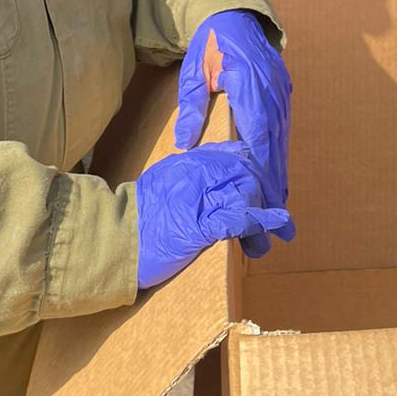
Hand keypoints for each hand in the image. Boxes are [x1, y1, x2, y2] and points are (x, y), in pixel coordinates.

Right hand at [135, 142, 293, 289]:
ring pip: (246, 194)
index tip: (267, 185)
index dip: (254, 170)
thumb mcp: (163, 181)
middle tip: (279, 213)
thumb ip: (190, 174)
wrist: (114, 240)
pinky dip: (258, 222)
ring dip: (267, 214)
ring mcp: (199, 197)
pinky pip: (236, 219)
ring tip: (281, 231)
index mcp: (189, 161)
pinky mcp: (199, 226)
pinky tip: (273, 228)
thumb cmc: (137, 216)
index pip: (233, 155)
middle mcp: (198, 173)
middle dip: (266, 192)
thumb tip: (214, 177)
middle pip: (246, 173)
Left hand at [175, 10, 291, 257]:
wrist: (234, 14)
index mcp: (250, 84)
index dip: (261, 168)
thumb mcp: (194, 71)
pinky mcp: (282, 93)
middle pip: (275, 143)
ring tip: (277, 207)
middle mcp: (272, 91)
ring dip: (279, 172)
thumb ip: (191, 106)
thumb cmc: (210, 42)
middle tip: (274, 218)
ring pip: (282, 139)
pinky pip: (282, 129)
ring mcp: (281, 92)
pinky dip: (279, 154)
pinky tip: (277, 177)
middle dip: (275, 182)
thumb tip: (185, 145)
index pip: (259, 134)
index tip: (262, 196)